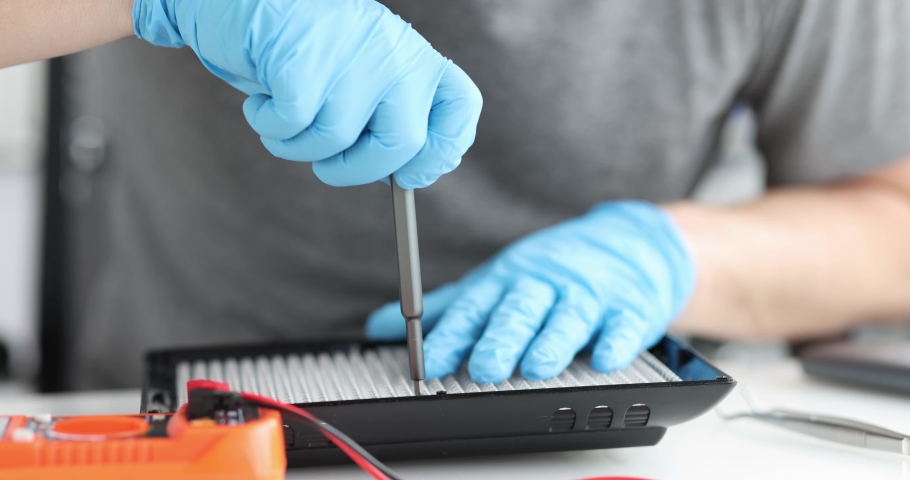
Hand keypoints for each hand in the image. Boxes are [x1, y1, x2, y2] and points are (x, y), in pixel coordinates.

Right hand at [133, 0, 481, 187]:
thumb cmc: (307, 51)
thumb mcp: (364, 74)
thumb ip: (388, 116)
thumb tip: (406, 178)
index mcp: (416, 57)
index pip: (461, 108)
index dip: (439, 153)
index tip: (410, 175)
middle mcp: (394, 54)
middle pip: (403, 145)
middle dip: (356, 171)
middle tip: (326, 166)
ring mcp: (351, 56)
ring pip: (335, 142)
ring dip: (297, 147)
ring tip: (282, 116)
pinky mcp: (303, 62)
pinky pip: (291, 128)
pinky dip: (269, 125)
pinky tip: (262, 98)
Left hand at [366, 201, 694, 382]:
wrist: (630, 242)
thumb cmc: (553, 270)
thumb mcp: (496, 282)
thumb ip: (447, 309)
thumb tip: (382, 327)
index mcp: (507, 281)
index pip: (474, 308)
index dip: (451, 336)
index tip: (429, 362)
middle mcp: (544, 284)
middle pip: (520, 310)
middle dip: (501, 338)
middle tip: (485, 367)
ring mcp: (588, 293)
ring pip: (569, 316)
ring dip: (553, 341)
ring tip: (537, 365)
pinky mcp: (629, 305)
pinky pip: (624, 323)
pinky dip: (615, 339)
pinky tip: (604, 356)